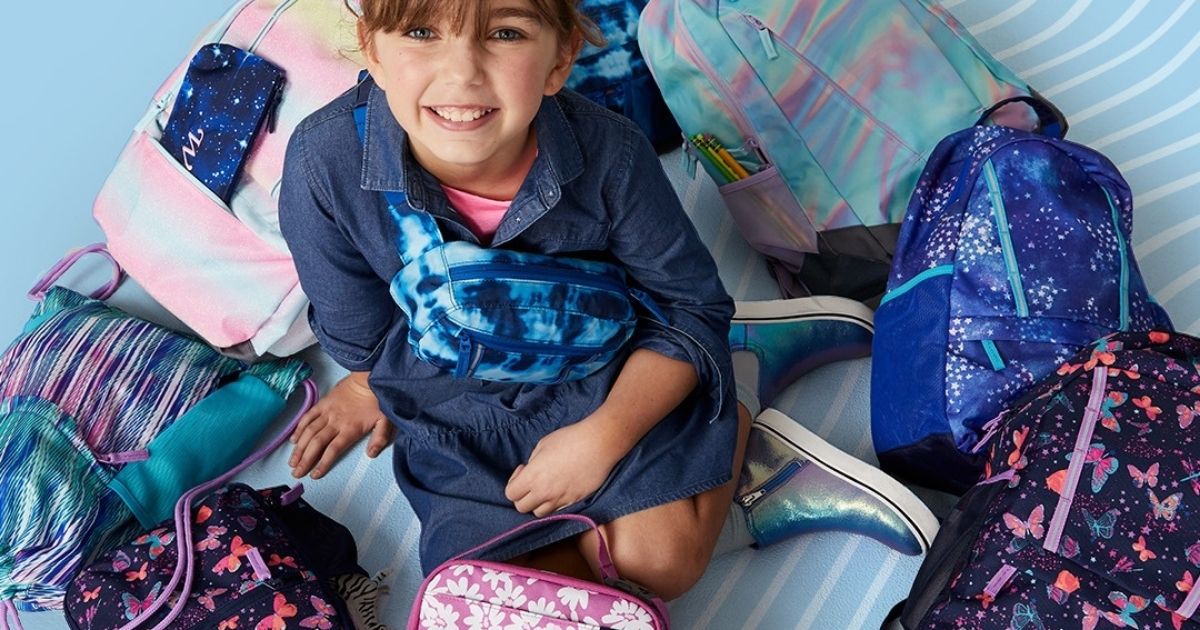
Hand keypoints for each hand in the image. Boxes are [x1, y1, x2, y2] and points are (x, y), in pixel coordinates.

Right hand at [289, 371, 392, 478]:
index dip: (322, 463)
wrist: (369, 376)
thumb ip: (380, 438)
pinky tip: (293, 440)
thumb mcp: (386, 420)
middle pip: (316, 444)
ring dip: (299, 448)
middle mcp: (335, 422)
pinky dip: (299, 428)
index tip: (314, 475)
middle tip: (296, 473)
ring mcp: (327, 412)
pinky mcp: (323, 403)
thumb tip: (371, 454)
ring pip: (308, 432)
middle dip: (305, 460)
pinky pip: (308, 417)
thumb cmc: (378, 399)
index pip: (333, 450)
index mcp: (350, 429)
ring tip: (292, 462)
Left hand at [504, 415, 628, 516]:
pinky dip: (554, 504)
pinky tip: (560, 489)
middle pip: (522, 507)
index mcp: (533, 477)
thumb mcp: (543, 445)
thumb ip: (533, 463)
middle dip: (523, 496)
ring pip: (539, 513)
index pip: (511, 494)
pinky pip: (558, 510)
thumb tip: (531, 471)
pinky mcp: (575, 501)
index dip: (514, 483)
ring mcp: (560, 499)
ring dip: (538, 503)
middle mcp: (544, 492)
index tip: (524, 470)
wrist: (598, 444)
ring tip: (545, 488)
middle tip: (532, 481)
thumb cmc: (570, 439)